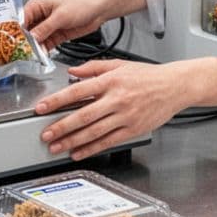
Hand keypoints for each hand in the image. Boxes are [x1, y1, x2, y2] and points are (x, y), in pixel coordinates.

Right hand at [24, 0, 147, 50]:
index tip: (12, 43)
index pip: (20, 20)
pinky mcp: (54, 36)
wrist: (98, 9)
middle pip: (26, 33)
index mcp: (36, 6)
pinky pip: (45, 46)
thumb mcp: (60, 16)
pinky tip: (40, 57)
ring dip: (33, 49)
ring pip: (35, 41)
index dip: (15, 32)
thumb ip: (45, 28)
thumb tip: (32, 38)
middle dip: (24, 43)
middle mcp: (39, 17)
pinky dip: (43, 52)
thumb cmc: (81, 4)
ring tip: (30, 58)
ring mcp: (47, 27)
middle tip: (20, 54)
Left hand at [34, 58, 216, 160]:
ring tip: (56, 146)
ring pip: (94, 132)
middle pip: (83, 116)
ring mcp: (125, 116)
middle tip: (45, 134)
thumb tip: (72, 72)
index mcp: (111, 81)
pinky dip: (92, 149)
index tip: (41, 108)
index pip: (77, 91)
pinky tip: (78, 152)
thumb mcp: (119, 64)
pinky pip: (108, 141)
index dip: (57, 100)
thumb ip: (93, 67)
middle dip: (61, 127)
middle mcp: (117, 99)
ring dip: (73, 141)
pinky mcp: (133, 129)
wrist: (175, 86)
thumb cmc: (148, 76)